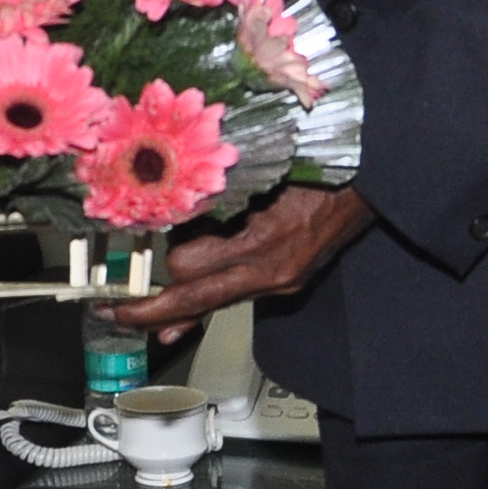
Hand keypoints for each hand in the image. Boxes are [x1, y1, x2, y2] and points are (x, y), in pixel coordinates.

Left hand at [104, 185, 372, 342]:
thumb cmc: (319, 161)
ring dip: (177, 300)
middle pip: (194, 296)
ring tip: (142, 299)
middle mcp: (272, 269)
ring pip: (213, 302)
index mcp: (264, 239)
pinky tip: (173, 327)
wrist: (372, 177)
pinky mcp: (288, 281)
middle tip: (115, 302)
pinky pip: (233, 298)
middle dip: (153, 299)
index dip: (150, 276)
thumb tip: (168, 204)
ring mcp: (282, 280)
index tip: (118, 284)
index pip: (189, 269)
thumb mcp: (262, 168)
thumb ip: (216, 190)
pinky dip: (201, 306)